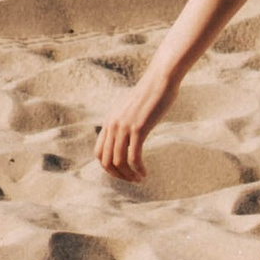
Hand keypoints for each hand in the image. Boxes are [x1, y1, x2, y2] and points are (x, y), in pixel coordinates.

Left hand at [94, 66, 179, 183]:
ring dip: (129, 175)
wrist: (160, 79)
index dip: (108, 168)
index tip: (123, 172)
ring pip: (119, 162)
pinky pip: (133, 157)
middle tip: (132, 179)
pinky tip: (145, 173)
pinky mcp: (138, 128)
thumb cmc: (150, 94)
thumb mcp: (130, 109)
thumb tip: (126, 136)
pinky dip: (138, 170)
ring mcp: (124, 126)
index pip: (99, 153)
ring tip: (140, 178)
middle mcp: (113, 125)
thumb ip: (124, 121)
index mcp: (109, 121)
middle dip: (118, 175)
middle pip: (106, 161)